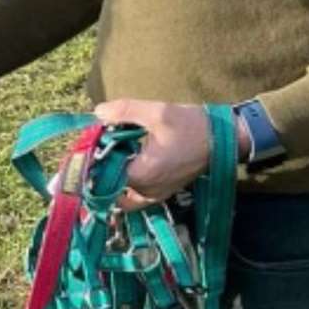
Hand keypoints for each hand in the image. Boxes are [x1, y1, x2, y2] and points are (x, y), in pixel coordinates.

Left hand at [94, 99, 244, 212]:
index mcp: (143, 174)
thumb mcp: (157, 112)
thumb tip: (97, 112)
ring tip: (108, 155)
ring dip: (110, 178)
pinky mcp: (161, 193)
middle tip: (96, 147)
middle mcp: (147, 191)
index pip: (103, 178)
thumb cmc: (191, 125)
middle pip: (109, 187)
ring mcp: (155, 195)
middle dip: (99, 169)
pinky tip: (123, 164)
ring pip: (120, 196)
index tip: (85, 147)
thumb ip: (124, 111)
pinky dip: (124, 186)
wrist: (222, 139)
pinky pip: (134, 197)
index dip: (91, 164)